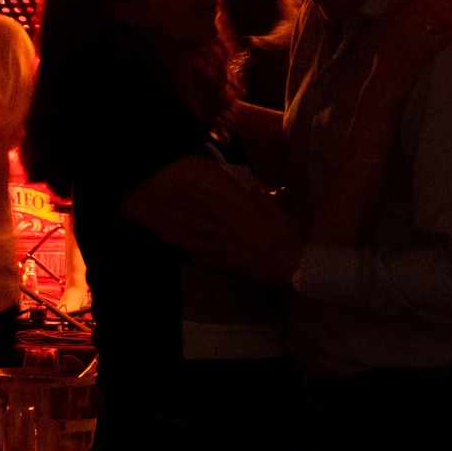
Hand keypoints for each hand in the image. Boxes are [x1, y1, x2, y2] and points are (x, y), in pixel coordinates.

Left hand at [151, 177, 305, 288]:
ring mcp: (227, 250)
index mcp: (238, 217)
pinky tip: (185, 258)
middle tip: (160, 208)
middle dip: (177, 214)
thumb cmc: (287, 237)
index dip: (193, 194)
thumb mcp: (278, 213)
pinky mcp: (230, 264)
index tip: (178, 186)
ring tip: (160, 236)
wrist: (291, 265)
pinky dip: (197, 259)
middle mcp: (227, 232)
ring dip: (178, 239)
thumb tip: (254, 185)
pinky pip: (209, 261)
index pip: (210, 203)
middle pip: (197, 222)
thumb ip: (263, 199)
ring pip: (197, 243)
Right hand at [374, 0, 451, 76]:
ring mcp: (409, 36)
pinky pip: (441, 38)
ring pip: (437, 20)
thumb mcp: (386, 34)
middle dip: (446, 5)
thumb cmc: (387, 61)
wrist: (385, 82)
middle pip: (428, 8)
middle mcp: (398, 23)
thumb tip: (418, 4)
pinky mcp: (420, 50)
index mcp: (390, 17)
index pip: (416, 1)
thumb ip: (399, 19)